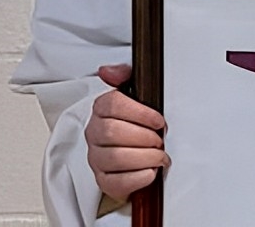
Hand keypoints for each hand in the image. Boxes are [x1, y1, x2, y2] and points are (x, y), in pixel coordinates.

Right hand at [86, 64, 168, 201]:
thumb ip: (125, 75)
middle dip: (143, 137)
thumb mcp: (136, 92)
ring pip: (115, 158)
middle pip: (112, 132)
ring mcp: (97, 158)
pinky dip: (138, 178)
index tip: (158, 120)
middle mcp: (94, 133)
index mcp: (101, 110)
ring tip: (159, 155)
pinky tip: (150, 171)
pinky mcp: (104, 180)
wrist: (138, 150)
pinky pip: (116, 183)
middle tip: (159, 139)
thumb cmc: (137, 121)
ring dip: (144, 157)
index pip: (112, 105)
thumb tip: (109, 71)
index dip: (139, 113)